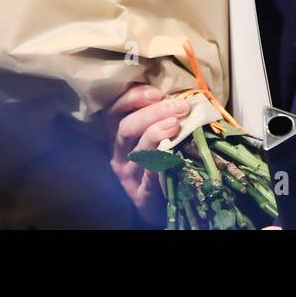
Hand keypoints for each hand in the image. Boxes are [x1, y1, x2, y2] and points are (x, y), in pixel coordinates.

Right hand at [105, 83, 190, 226]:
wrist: (160, 204)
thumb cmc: (160, 160)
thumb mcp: (153, 136)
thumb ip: (160, 116)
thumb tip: (181, 94)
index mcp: (119, 136)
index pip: (114, 111)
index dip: (133, 98)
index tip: (156, 92)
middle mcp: (118, 154)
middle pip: (126, 128)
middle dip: (153, 113)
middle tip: (180, 106)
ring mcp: (128, 175)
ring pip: (136, 150)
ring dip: (156, 133)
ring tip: (176, 124)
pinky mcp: (141, 194)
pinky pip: (149, 175)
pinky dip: (160, 161)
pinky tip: (173, 153)